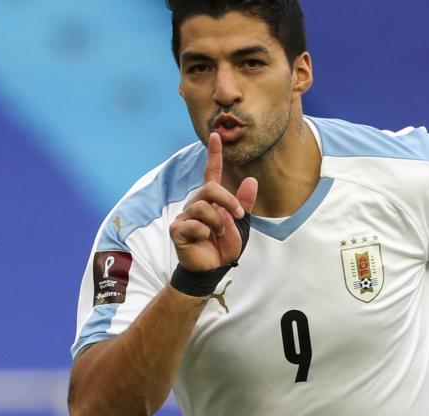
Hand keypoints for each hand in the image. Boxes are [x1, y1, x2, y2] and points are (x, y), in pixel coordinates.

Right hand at [170, 132, 257, 270]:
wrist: (213, 268)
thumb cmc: (224, 245)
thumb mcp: (241, 224)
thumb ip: (244, 203)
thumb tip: (251, 180)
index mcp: (211, 200)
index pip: (212, 173)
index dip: (214, 154)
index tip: (216, 135)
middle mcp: (196, 203)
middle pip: (209, 189)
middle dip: (228, 201)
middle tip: (238, 216)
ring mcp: (185, 216)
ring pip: (202, 207)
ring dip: (218, 223)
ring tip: (218, 234)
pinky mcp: (177, 229)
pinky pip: (194, 225)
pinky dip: (205, 234)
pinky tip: (203, 240)